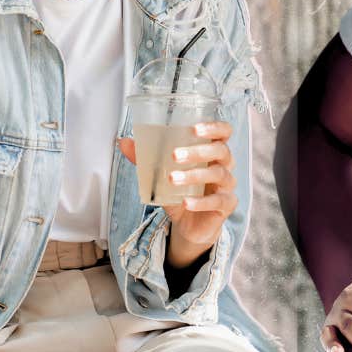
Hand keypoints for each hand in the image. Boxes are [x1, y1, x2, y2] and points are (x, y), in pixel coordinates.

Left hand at [119, 121, 236, 269]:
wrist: (189, 224)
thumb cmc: (181, 191)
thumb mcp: (162, 174)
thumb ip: (146, 158)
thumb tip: (124, 142)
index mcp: (213, 150)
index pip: (224, 132)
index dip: (214, 127)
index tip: (194, 128)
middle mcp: (225, 164)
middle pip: (220, 150)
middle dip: (197, 151)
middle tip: (174, 155)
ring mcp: (227, 185)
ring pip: (218, 174)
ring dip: (194, 175)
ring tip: (172, 179)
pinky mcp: (227, 205)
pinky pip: (218, 201)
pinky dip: (200, 202)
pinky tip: (185, 203)